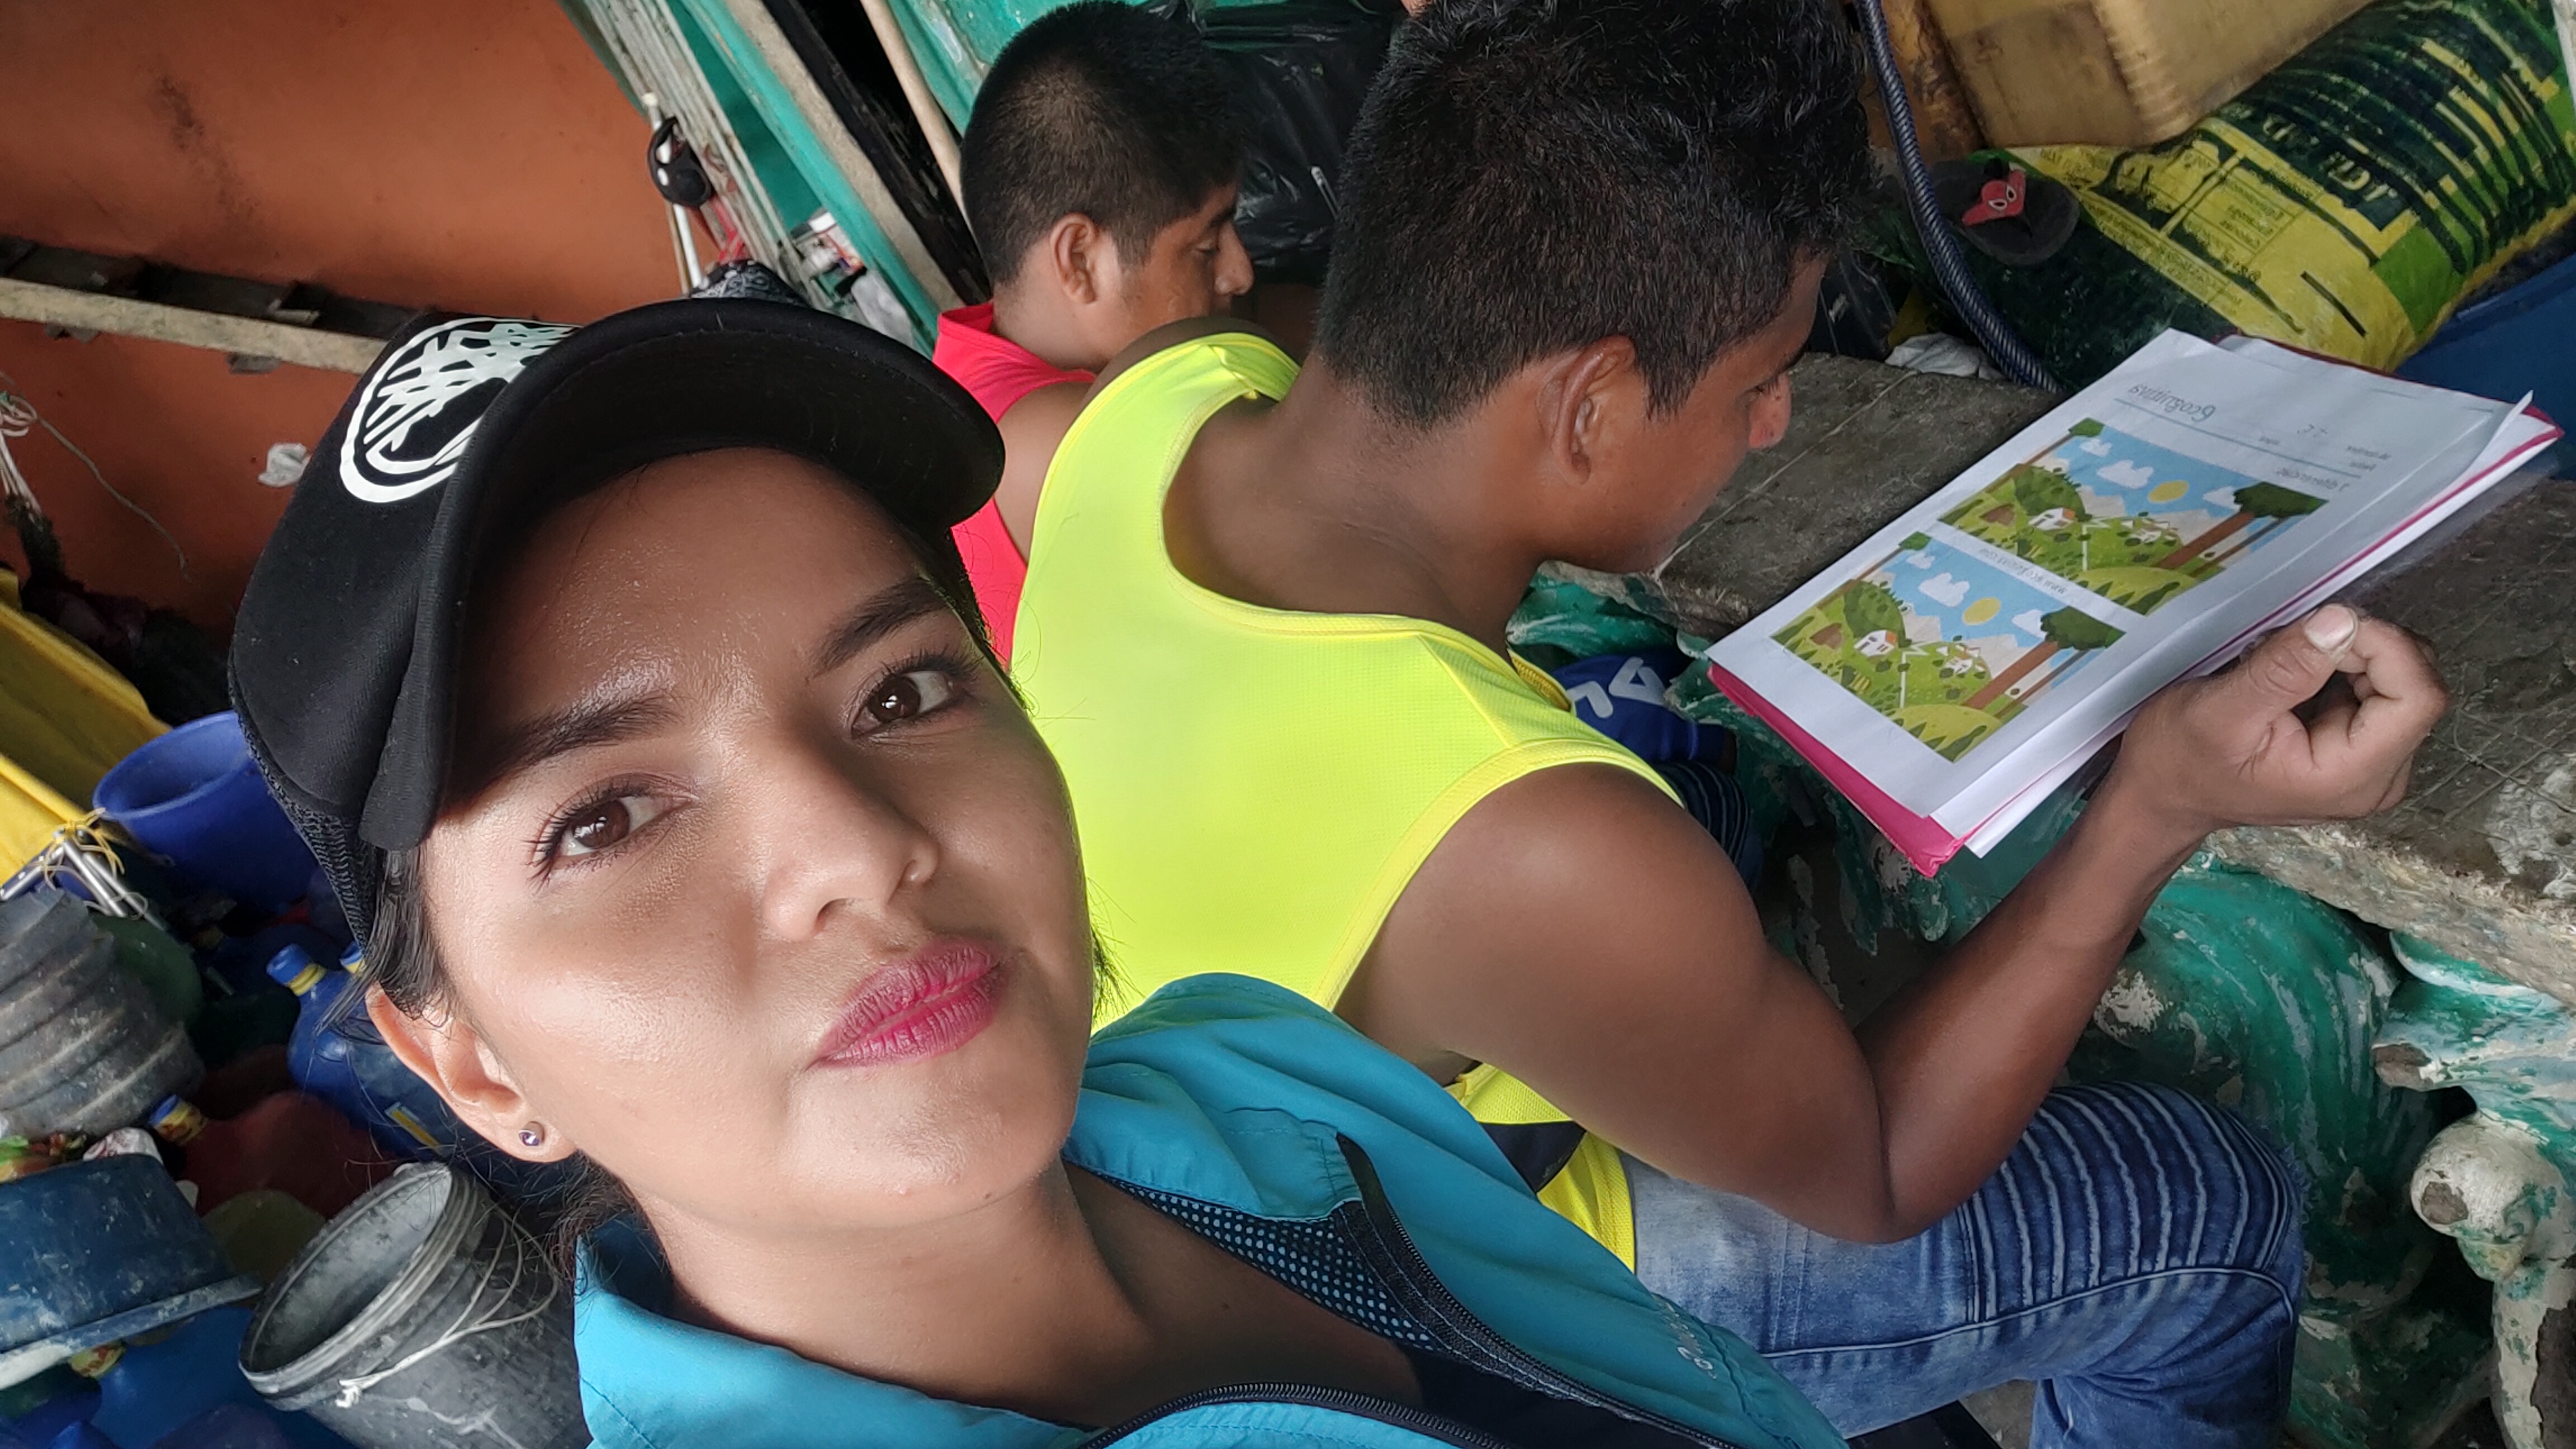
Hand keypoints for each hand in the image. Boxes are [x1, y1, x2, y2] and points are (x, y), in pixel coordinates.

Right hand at [2109, 604, 2446, 837]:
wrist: (2164, 795)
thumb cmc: (2180, 760)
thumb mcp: (2218, 710)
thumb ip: (2282, 669)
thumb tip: (2341, 620)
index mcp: (2350, 778)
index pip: (2418, 698)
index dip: (2384, 647)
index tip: (2324, 627)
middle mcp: (2381, 778)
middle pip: (2415, 687)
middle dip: (2361, 648)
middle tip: (2292, 645)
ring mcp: (2376, 766)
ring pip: (2402, 682)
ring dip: (2350, 654)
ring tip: (2284, 663)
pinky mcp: (2366, 751)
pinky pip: (2382, 691)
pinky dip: (2345, 667)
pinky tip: (2296, 677)